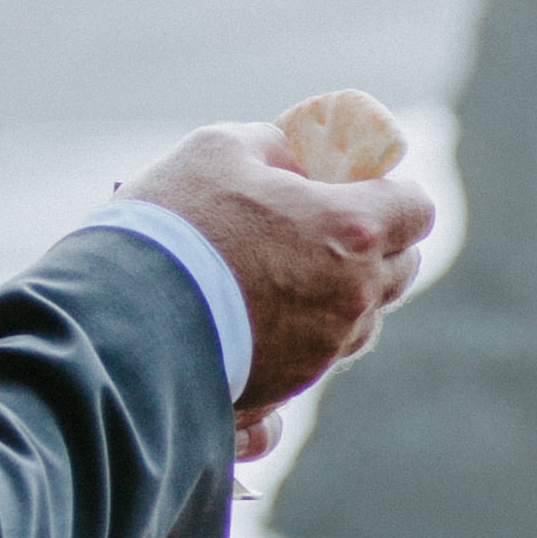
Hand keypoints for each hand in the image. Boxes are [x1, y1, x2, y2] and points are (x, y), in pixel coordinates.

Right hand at [124, 122, 432, 416]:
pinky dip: (303, 340)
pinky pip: (318, 362)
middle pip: (400, 270)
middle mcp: (353, 297)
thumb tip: (296, 156)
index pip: (417, 209)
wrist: (119, 319)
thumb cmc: (171, 224)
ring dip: (340, 296)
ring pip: (363, 320)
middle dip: (375, 247)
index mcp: (352, 230)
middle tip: (326, 230)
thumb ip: (274, 147)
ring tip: (284, 275)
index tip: (364, 190)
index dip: (394, 195)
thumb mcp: (218, 150)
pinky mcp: (291, 389)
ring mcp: (325, 350)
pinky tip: (260, 321)